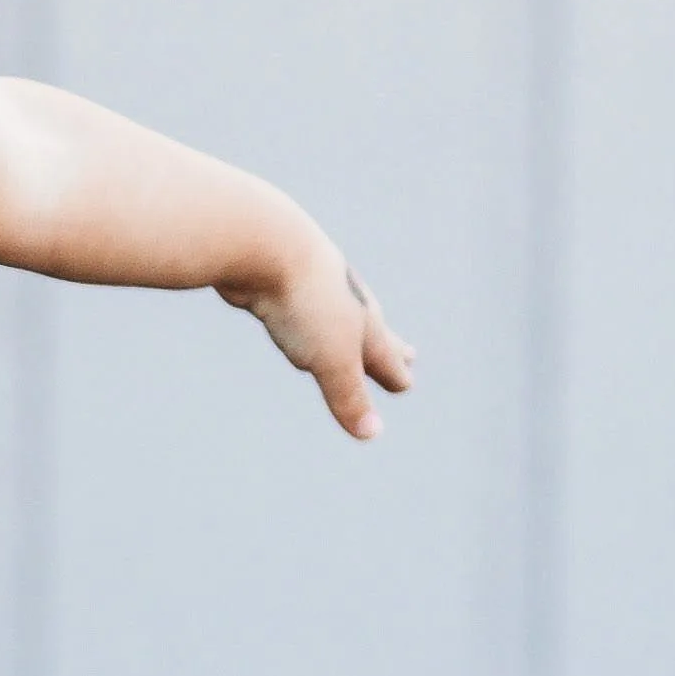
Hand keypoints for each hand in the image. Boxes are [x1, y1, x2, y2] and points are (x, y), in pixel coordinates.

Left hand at [239, 243, 416, 441]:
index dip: (395, 373)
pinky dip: (308, 311)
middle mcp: (346, 301)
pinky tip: (296, 307)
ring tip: (352, 330)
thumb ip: (349, 396)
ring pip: (339, 313)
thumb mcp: (330, 358)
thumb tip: (372, 435)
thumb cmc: (304, 302)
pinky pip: (301, 301)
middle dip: (390, 347)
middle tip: (409, 354)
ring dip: (350, 327)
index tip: (406, 382)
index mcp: (363, 321)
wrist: (265, 241)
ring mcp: (316, 286)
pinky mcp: (282, 277)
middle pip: (374, 329)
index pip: (386, 356)